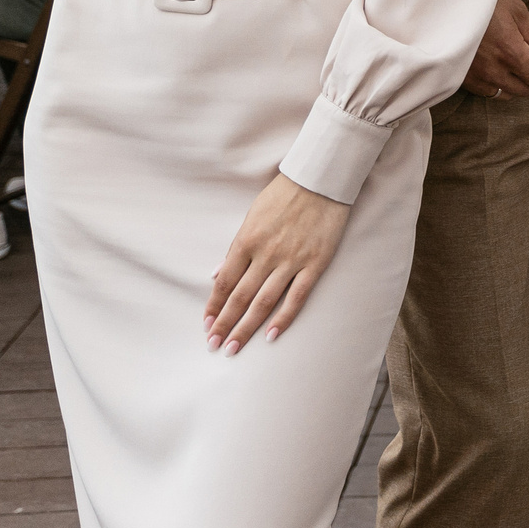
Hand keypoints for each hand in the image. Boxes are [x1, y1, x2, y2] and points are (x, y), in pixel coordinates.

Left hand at [204, 173, 348, 354]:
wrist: (322, 179)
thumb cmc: (284, 194)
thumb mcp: (252, 215)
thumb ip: (236, 247)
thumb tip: (217, 274)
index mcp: (247, 240)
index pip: (224, 282)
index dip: (213, 306)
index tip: (206, 325)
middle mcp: (266, 254)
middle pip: (239, 297)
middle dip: (224, 325)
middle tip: (213, 346)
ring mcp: (291, 260)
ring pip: (263, 302)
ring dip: (246, 328)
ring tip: (233, 348)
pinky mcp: (315, 263)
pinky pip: (296, 297)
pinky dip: (283, 318)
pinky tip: (271, 335)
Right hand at [461, 0, 528, 97]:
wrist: (442, 3)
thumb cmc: (482, 1)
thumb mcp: (517, 11)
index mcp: (511, 53)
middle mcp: (494, 70)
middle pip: (528, 89)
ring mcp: (476, 77)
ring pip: (508, 93)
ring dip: (523, 85)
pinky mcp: (462, 78)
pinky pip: (488, 92)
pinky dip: (502, 86)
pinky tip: (504, 72)